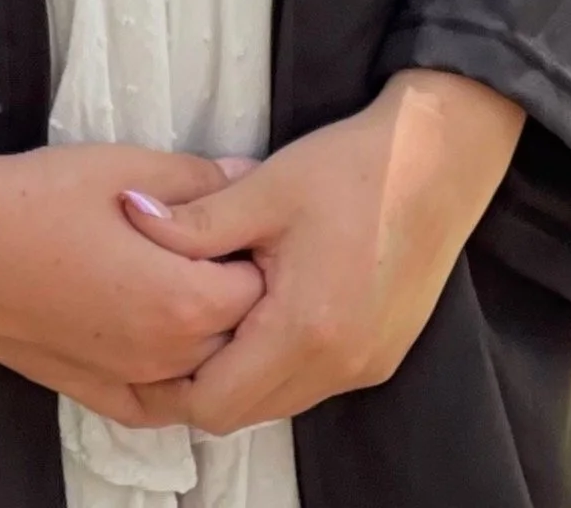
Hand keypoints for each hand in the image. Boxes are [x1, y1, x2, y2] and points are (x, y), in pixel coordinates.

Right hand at [0, 145, 266, 421]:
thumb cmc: (39, 197)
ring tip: (189, 281)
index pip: (262, 286)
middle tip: (221, 244)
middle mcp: (164, 357)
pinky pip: (153, 403)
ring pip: (200, 372)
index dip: (259, 248)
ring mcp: (126, 381)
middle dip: (240, 292)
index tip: (248, 220)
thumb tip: (251, 177)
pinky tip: (166, 341)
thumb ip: (203, 181)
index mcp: (183, 301)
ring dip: (209, 335)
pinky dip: (171, 378)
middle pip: (237, 333)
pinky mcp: (89, 390)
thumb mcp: (132, 168)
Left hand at [117, 69, 524, 431]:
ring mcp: (367, 366)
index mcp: (304, 330)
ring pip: (279, 401)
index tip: (143, 344)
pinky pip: (312, 383)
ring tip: (216, 311)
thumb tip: (131, 216)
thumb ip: (195, 221)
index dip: (170, 384)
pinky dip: (278, 363)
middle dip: (201, 381)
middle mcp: (339, 366)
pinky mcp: (382, 355)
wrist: (440, 158)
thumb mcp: (264, 188)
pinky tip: (265, 308)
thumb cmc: (352, 168)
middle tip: (169, 328)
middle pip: (245, 412)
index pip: (215, 404)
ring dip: (242, 372)